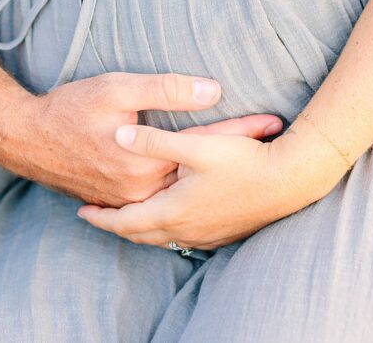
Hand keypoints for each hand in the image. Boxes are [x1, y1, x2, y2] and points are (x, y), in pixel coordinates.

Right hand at [4, 73, 283, 207]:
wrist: (26, 140)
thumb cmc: (70, 109)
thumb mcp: (117, 88)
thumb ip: (166, 90)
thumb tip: (214, 90)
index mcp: (149, 161)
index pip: (207, 143)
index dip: (242, 130)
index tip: (274, 122)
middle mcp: (145, 188)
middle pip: (203, 170)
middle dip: (238, 157)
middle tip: (274, 144)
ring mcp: (133, 200)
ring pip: (185, 190)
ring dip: (216, 178)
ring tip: (251, 169)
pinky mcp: (122, 203)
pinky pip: (164, 201)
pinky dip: (188, 193)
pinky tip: (206, 190)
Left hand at [77, 124, 329, 249]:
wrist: (290, 182)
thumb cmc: (244, 161)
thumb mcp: (196, 145)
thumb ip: (155, 140)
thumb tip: (120, 134)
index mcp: (173, 210)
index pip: (125, 221)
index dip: (101, 217)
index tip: (82, 210)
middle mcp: (186, 230)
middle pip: (140, 234)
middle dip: (116, 226)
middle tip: (96, 216)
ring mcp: (206, 235)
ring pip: (161, 240)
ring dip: (140, 230)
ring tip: (126, 219)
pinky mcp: (223, 234)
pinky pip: (182, 239)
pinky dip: (164, 232)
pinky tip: (168, 221)